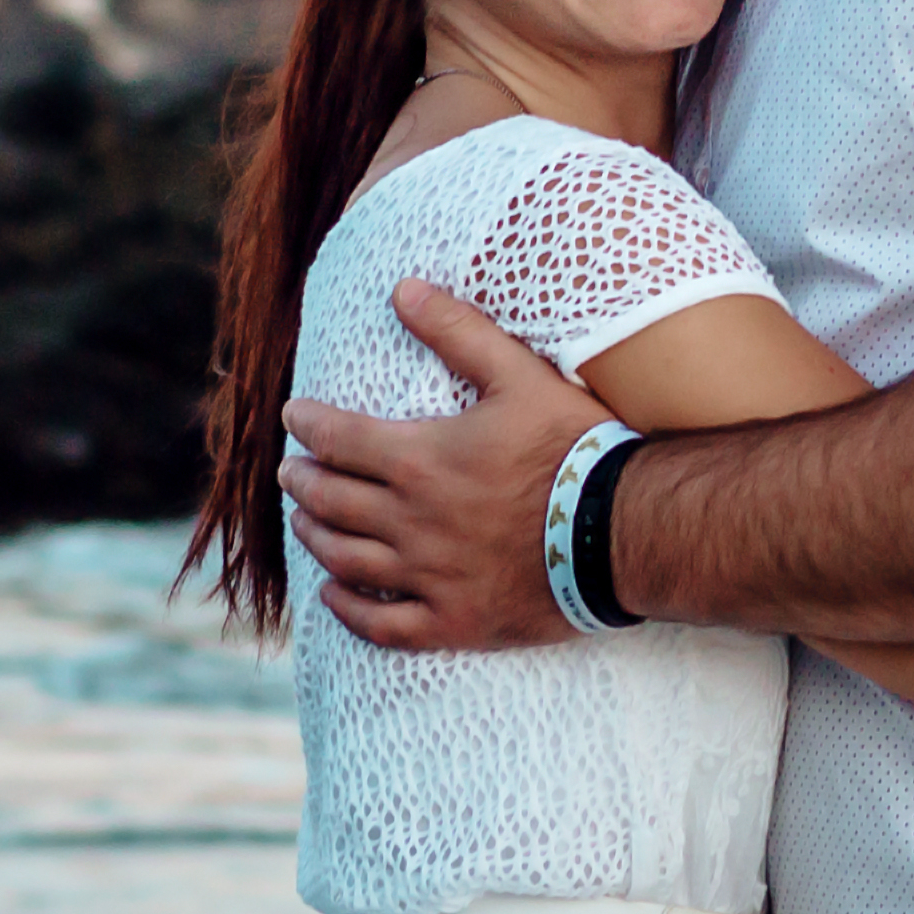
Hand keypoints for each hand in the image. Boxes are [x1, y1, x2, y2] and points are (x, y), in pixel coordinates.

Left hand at [278, 279, 608, 651]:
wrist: (623, 531)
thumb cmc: (575, 448)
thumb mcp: (521, 375)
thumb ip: (459, 331)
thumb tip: (403, 289)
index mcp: (420, 459)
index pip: (338, 438)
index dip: (308, 425)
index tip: (294, 417)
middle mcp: (411, 521)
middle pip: (331, 500)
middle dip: (303, 480)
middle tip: (290, 470)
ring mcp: (429, 576)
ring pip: (346, 559)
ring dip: (315, 536)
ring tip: (302, 522)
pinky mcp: (453, 621)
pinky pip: (382, 624)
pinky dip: (348, 611)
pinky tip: (333, 597)